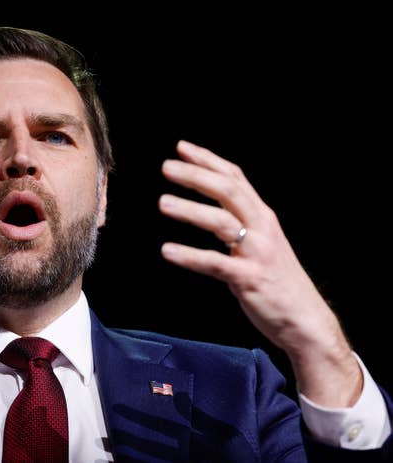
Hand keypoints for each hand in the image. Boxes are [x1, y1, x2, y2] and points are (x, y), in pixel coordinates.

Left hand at [159, 140, 360, 406]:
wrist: (306, 320)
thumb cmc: (278, 281)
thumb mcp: (262, 243)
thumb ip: (240, 224)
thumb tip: (210, 208)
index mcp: (262, 217)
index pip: (235, 178)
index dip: (208, 160)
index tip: (181, 147)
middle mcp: (262, 228)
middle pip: (227, 191)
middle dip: (196, 175)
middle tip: (166, 166)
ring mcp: (257, 252)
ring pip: (221, 222)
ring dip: (190, 210)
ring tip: (162, 203)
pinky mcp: (249, 279)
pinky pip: (215, 263)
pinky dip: (190, 256)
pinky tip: (167, 251)